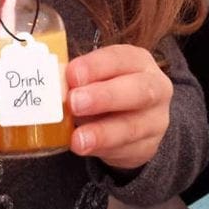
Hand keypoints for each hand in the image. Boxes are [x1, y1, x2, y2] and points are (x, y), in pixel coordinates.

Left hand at [66, 45, 172, 168]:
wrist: (129, 121)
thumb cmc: (105, 89)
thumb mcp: (93, 77)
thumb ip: (76, 79)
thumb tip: (52, 83)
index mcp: (138, 61)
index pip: (120, 58)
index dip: (95, 66)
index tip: (71, 75)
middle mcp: (155, 87)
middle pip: (138, 90)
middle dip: (104, 96)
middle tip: (74, 102)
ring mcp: (156, 120)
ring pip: (133, 126)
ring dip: (102, 133)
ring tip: (78, 138)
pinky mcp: (149, 147)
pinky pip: (128, 150)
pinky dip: (104, 150)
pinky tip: (86, 148)